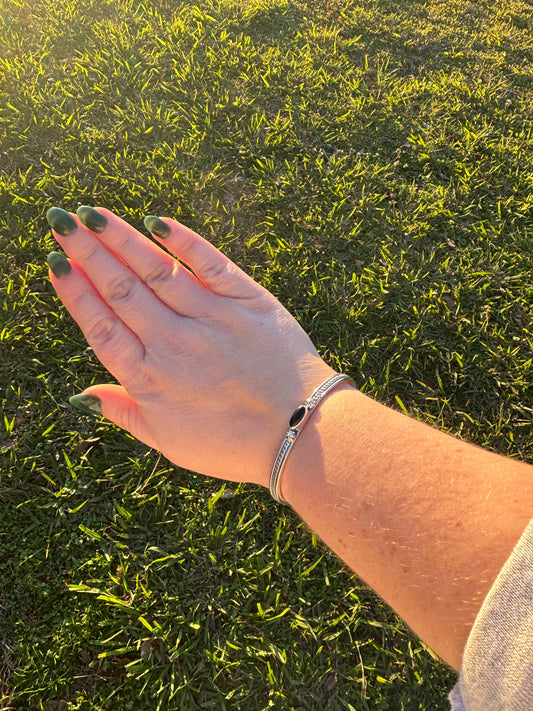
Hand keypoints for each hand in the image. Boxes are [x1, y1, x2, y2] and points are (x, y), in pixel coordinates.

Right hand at [46, 206, 335, 487]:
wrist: (300, 432)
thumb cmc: (234, 443)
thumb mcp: (170, 442)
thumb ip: (125, 414)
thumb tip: (81, 396)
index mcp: (150, 380)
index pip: (101, 326)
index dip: (74, 292)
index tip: (55, 262)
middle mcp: (175, 344)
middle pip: (120, 290)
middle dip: (86, 252)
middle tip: (61, 219)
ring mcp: (212, 319)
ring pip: (155, 270)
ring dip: (120, 239)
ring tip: (91, 214)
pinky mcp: (248, 301)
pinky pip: (209, 263)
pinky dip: (183, 240)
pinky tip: (156, 221)